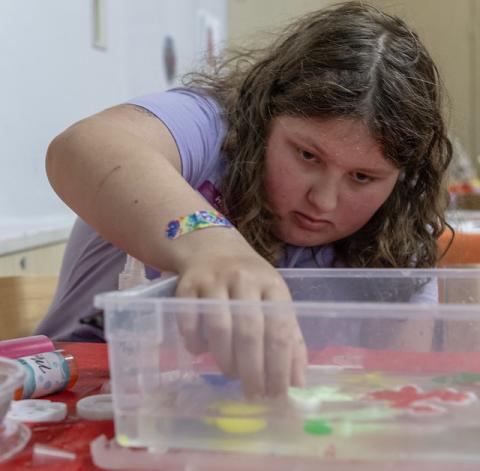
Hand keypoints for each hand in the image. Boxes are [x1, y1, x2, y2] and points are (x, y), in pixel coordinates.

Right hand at [174, 245, 306, 397]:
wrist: (212, 248)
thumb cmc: (250, 282)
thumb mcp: (275, 300)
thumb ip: (289, 338)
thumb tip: (298, 383)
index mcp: (272, 285)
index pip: (280, 330)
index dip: (279, 367)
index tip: (277, 394)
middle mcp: (244, 279)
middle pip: (249, 331)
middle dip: (253, 370)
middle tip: (252, 392)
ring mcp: (213, 281)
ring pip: (219, 327)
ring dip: (225, 358)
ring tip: (230, 372)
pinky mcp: (186, 285)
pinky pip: (188, 321)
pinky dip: (194, 342)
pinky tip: (201, 351)